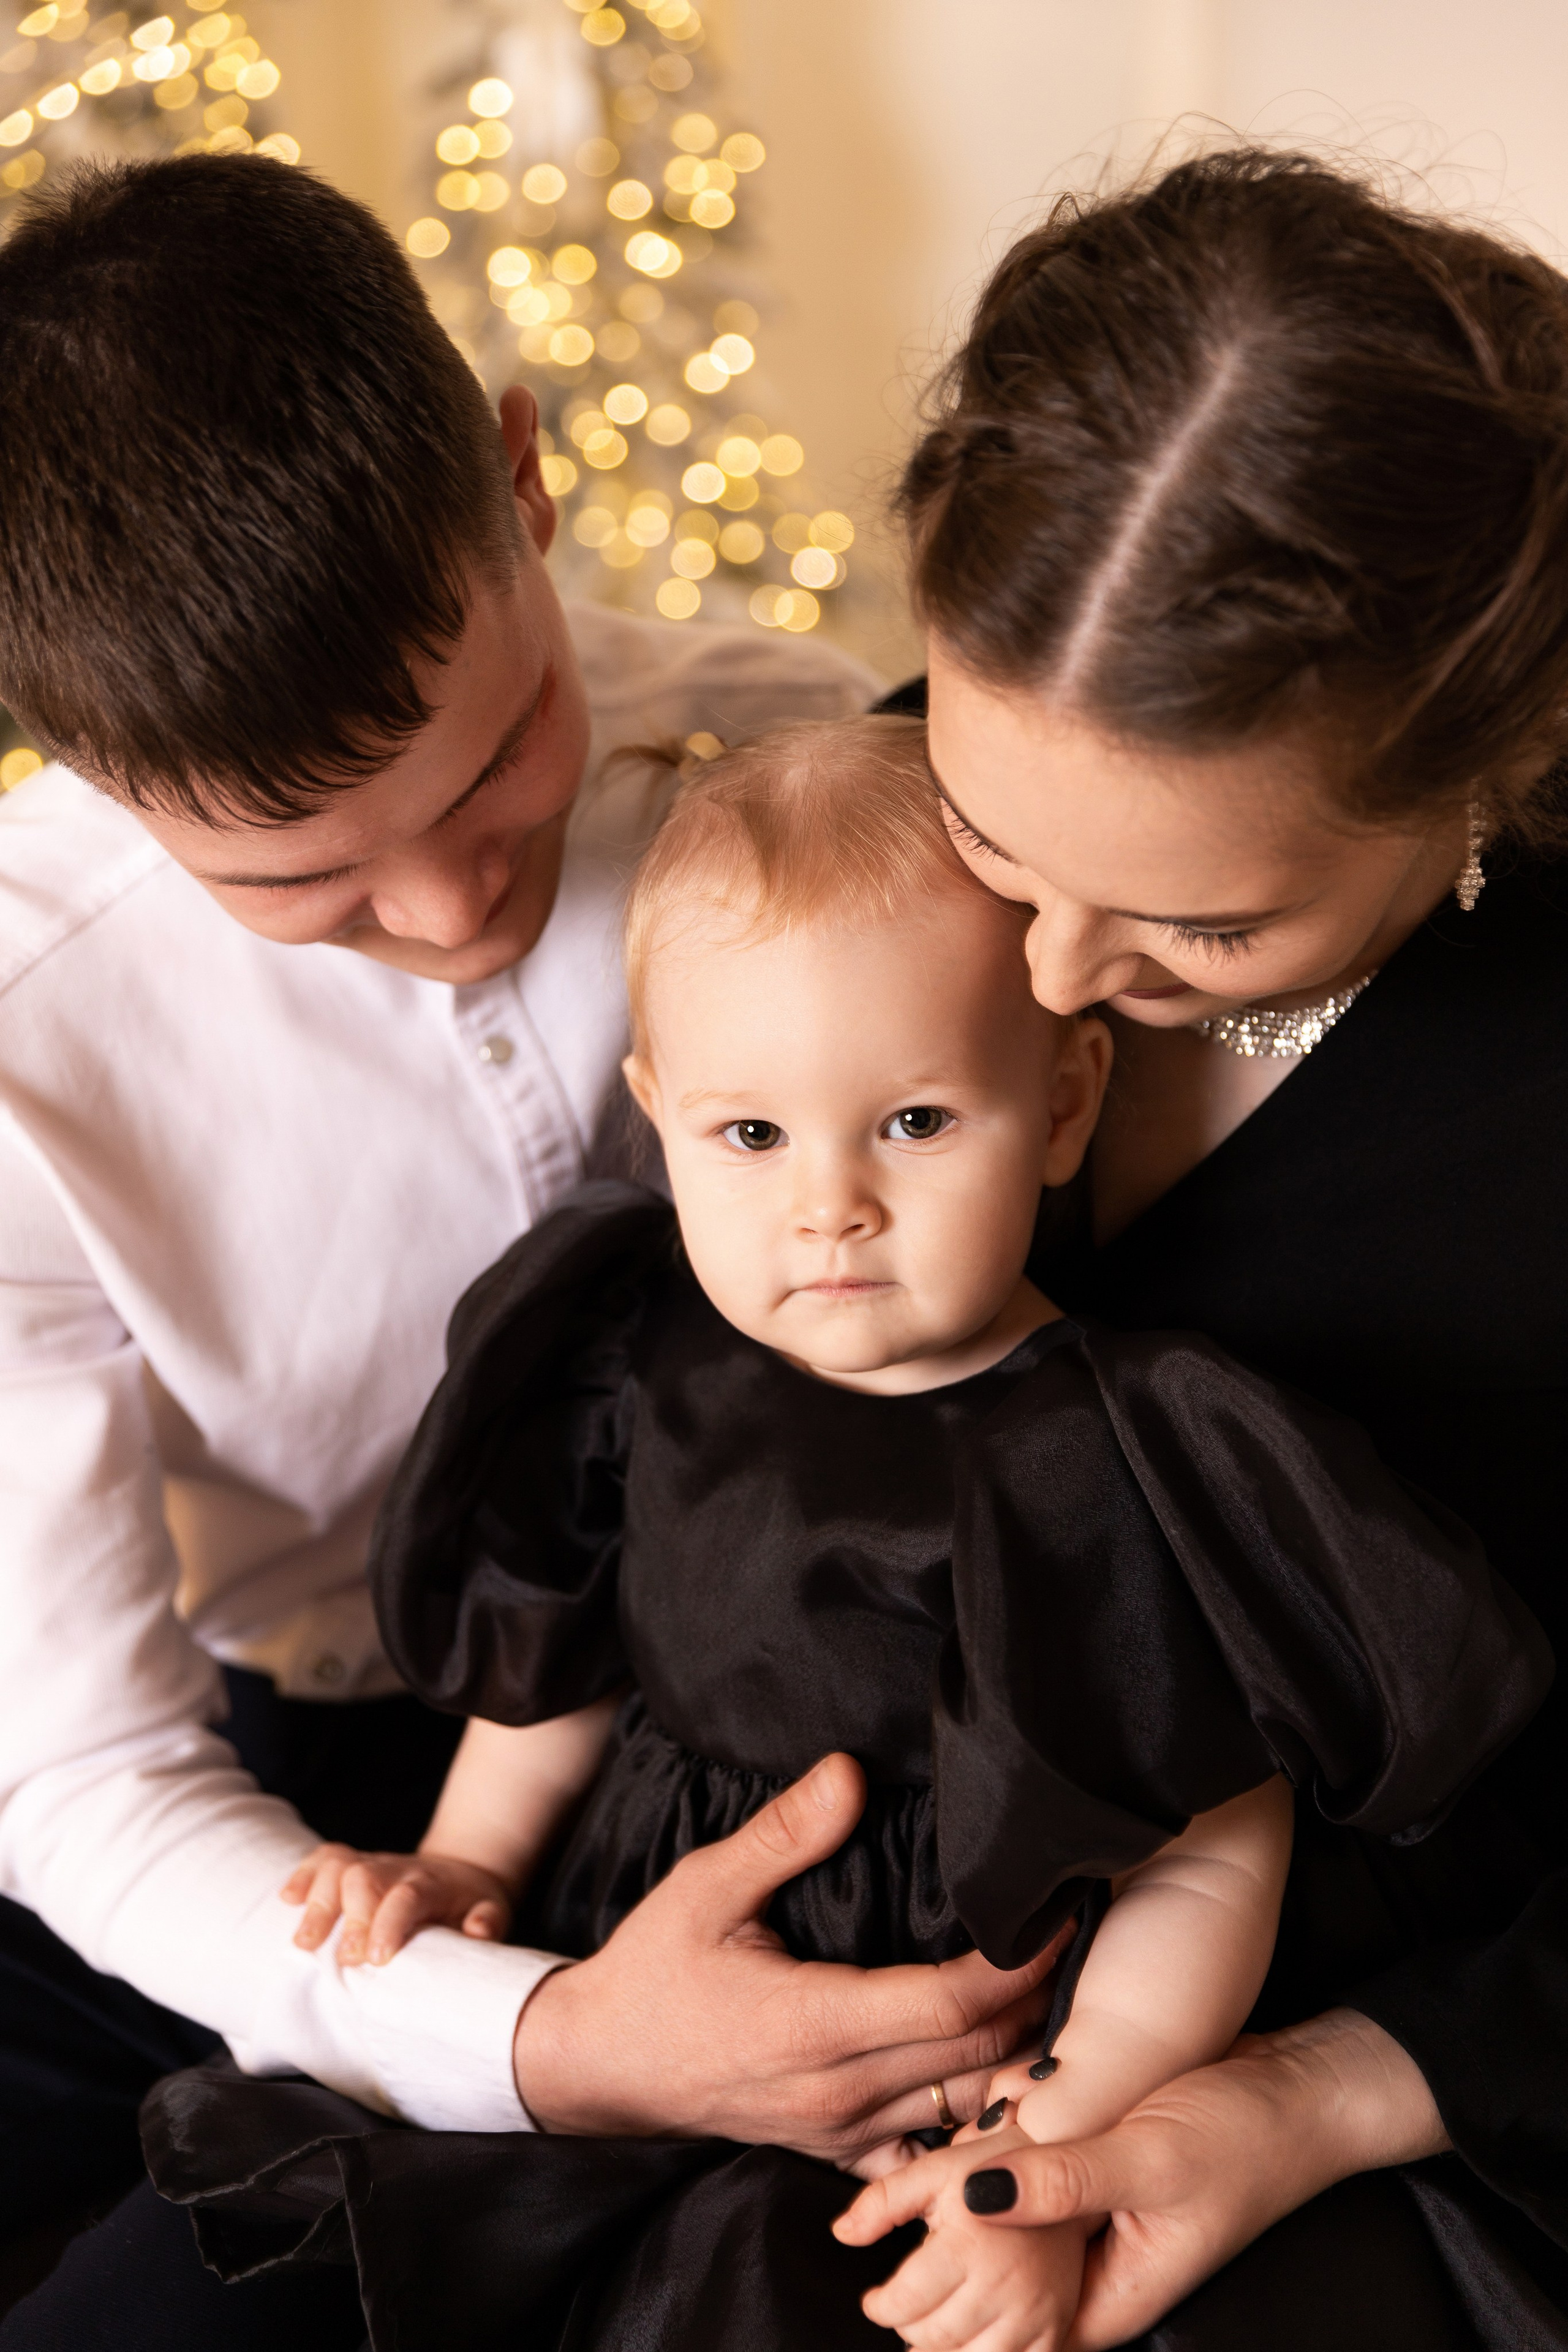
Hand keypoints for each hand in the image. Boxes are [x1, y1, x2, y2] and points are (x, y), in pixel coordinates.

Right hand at [281, 1842, 511, 1965]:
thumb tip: (478, 1931)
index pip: (406, 1897)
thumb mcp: (493, 1912)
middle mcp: (397, 1870)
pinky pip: (324, 1858)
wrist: (463, 1871)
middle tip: (344, 1958)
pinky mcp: (354, 1864)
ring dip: (319, 1902)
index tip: (377, 1959)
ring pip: (339, 1867)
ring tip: (304, 1941)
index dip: (388, 1925)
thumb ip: (488, 1923)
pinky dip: (303, 1875)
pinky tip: (288, 1899)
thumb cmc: (472, 1903)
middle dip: (351, 1918)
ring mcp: (373, 1864)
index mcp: (431, 1885)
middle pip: (365, 1880)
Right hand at [513, 1752, 1068, 2160]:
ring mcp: (842, 2135)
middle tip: (1082, 1942)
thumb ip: (784, 1833)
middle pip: (979, 2057)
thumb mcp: (704, 1887)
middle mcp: (840, 2093)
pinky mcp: (837, 2155)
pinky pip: (929, 2155)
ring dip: (1021, 2058)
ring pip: (966, 2108)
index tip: (1057, 1914)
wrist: (598, 2067)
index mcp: (814, 2024)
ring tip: (1061, 1997)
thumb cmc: (652, 1970)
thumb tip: (850, 1772)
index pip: (951, 2004)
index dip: (1017, 1963)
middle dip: (1039, 2001)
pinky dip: (976, 2121)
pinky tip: (1007, 2080)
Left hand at [840, 2124, 1090, 2350]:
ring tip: (933, 2328)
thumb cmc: (990, 2167)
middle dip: (908, 2328)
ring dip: (943, 2350)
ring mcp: (1034, 2311)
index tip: (875, 2300)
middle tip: (905, 2311)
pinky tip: (971, 2339)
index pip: (905, 2304)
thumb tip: (842, 2233)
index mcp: (968, 2245)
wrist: (1060, 2168)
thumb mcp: (931, 2171)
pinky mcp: (1056, 2326)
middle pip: (934, 2338)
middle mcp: (1004, 2284)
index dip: (879, 2306)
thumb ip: (881, 2201)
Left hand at [864, 2010, 1448, 2347]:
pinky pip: (1025, 2178)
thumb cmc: (1243, 2136)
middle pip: (995, 2286)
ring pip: (1003, 2225)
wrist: (1298, 2089)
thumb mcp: (1151, 2160)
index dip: (943, 2309)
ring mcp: (1090, 2220)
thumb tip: (973, 2198)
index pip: (1005, 2334)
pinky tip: (964, 2118)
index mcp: (1107, 2298)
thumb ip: (1065, 2183)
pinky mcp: (1089, 2171)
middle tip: (876, 2217)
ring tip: (910, 2168)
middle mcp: (1092, 2269)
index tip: (885, 2269)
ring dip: (960, 2196)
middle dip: (938, 2258)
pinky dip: (991, 2156)